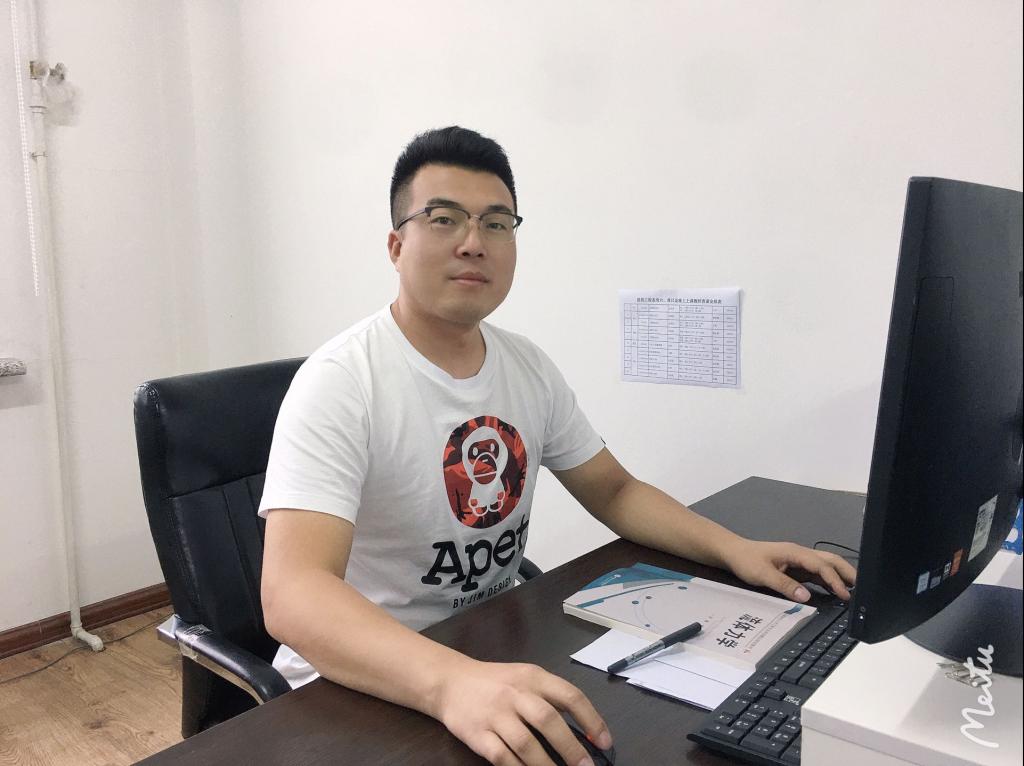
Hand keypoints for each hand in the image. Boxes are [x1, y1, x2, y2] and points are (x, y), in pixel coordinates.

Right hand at [435, 659, 611, 765]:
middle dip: (571, 748)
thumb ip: (552, 697)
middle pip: (548, 720)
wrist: (450, 682)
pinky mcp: (477, 735)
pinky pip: (502, 757)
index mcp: (533, 677)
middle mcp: (515, 694)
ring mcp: (495, 715)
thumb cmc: (496, 682)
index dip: (591, 719)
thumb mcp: (526, 677)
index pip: (569, 695)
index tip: (605, 742)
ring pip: (526, 744)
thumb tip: (586, 730)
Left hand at [723, 539, 856, 602]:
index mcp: (795, 553)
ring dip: (840, 576)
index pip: (821, 565)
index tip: (845, 594)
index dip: (834, 579)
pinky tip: (835, 590)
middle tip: (862, 588)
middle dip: (847, 572)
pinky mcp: (796, 567)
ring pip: (825, 565)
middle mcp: (800, 554)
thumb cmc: (746, 561)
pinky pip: (817, 573)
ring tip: (854, 590)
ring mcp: (799, 560)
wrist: (734, 553)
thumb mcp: (762, 574)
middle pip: (830, 560)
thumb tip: (805, 596)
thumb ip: (784, 585)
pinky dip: (829, 580)